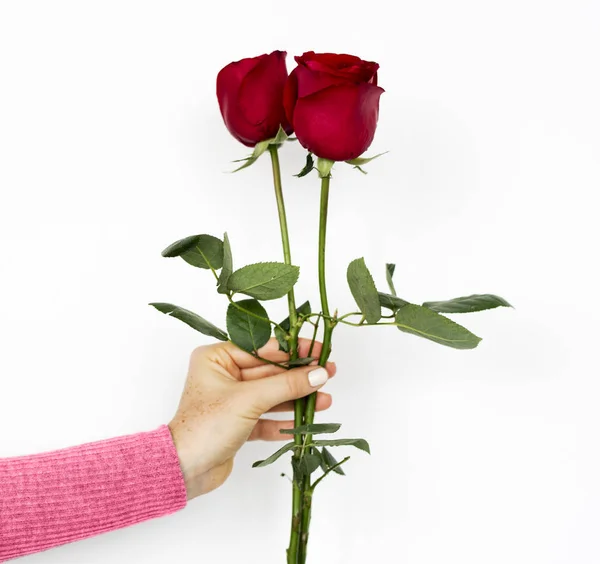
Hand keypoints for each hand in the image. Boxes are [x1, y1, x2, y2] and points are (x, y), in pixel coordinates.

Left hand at [167, 338, 335, 499]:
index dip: (292, 350)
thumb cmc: (206, 426)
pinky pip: (266, 417)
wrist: (184, 471)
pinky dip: (284, 420)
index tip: (318, 350)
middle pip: (269, 372)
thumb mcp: (249, 399)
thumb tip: (319, 373)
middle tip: (328, 373)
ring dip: (297, 398)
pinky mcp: (237, 423)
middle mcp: (223, 375)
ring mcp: (231, 400)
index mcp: (217, 358)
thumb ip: (286, 385)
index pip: (262, 348)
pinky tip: (306, 421)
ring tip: (325, 399)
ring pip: (271, 395)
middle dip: (298, 376)